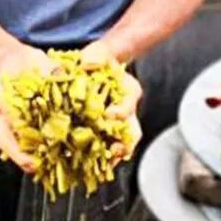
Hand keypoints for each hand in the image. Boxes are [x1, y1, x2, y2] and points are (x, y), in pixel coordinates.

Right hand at [0, 43, 58, 172]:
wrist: (7, 60)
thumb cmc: (23, 60)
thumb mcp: (37, 59)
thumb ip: (49, 70)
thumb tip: (63, 80)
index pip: (10, 118)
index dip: (23, 132)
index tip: (35, 144)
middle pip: (3, 140)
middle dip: (19, 156)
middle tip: (36, 168)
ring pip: (6, 144)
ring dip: (21, 158)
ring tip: (39, 169)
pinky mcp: (2, 124)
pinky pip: (10, 141)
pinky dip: (23, 152)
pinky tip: (39, 160)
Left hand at [80, 39, 142, 163]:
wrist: (94, 68)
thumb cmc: (99, 60)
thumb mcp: (98, 53)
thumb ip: (96, 56)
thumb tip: (88, 62)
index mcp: (128, 91)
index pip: (129, 102)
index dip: (121, 110)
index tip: (109, 114)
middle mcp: (127, 110)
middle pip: (132, 131)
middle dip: (124, 143)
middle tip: (114, 151)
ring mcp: (117, 123)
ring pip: (122, 144)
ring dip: (113, 156)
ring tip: (104, 166)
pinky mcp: (104, 131)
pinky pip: (106, 148)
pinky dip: (101, 159)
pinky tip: (93, 167)